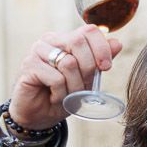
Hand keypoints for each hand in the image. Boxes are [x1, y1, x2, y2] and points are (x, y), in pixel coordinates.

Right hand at [6, 26, 121, 133]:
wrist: (39, 116)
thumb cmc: (62, 96)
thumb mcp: (86, 79)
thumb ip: (99, 60)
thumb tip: (117, 43)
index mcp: (65, 39)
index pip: (89, 30)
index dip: (102, 48)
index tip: (106, 67)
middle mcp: (50, 40)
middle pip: (78, 42)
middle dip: (88, 69)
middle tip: (84, 88)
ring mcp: (37, 51)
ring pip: (68, 62)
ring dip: (74, 86)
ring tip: (68, 95)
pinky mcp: (29, 66)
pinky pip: (56, 78)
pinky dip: (60, 94)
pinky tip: (54, 97)